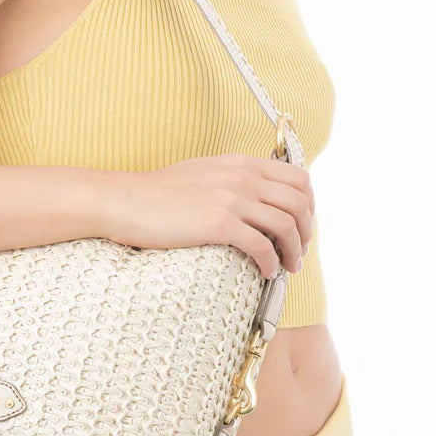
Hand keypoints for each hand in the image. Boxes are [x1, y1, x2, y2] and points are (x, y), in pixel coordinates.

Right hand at [111, 153, 313, 277]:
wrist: (127, 200)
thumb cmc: (159, 193)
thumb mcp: (204, 172)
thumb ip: (233, 178)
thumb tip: (257, 196)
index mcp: (240, 162)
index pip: (299, 178)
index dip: (309, 206)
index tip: (303, 227)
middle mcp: (241, 176)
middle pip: (299, 202)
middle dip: (307, 231)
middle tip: (299, 252)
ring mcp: (231, 198)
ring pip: (286, 225)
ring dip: (294, 251)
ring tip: (288, 268)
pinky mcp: (218, 223)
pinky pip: (261, 246)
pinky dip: (271, 263)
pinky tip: (265, 272)